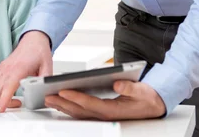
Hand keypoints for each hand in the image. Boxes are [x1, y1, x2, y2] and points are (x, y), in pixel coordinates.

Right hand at [0, 30, 51, 111]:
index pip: (8, 87)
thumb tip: (44, 91)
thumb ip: (45, 79)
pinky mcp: (0, 67)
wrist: (33, 40)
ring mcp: (2, 68)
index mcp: (19, 68)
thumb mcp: (47, 66)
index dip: (4, 99)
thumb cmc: (39, 51)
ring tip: (6, 101)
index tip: (1, 109)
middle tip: (17, 103)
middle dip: (4, 101)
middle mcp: (8, 68)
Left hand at [45, 81, 165, 119]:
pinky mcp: (98, 113)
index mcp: (113, 109)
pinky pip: (80, 111)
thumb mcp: (142, 90)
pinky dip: (68, 107)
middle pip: (80, 110)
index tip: (63, 90)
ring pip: (77, 112)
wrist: (151, 106)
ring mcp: (100, 115)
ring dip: (62, 106)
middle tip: (47, 95)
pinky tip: (58, 102)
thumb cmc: (145, 98)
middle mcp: (104, 114)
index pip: (91, 103)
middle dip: (63, 102)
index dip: (76, 97)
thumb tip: (118, 83)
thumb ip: (130, 87)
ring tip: (48, 98)